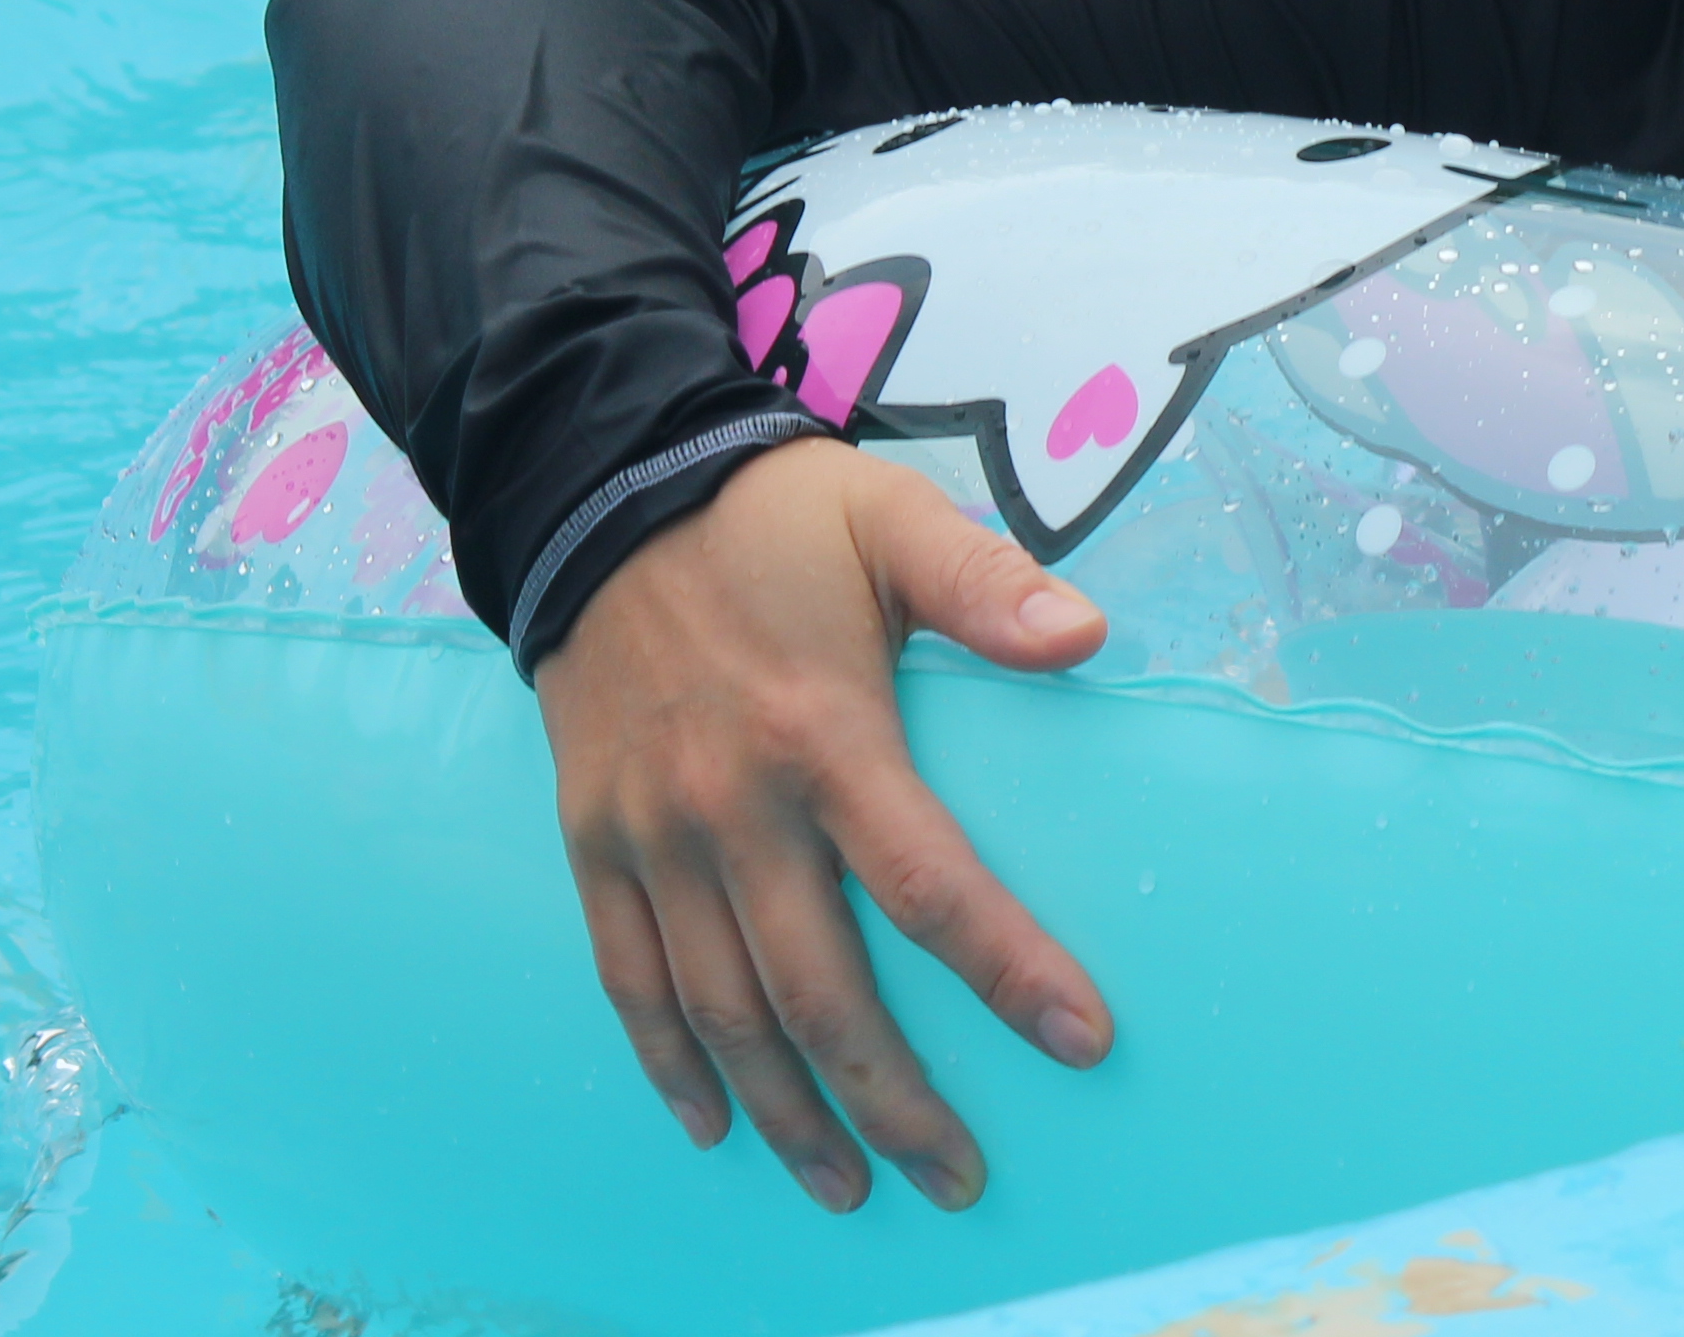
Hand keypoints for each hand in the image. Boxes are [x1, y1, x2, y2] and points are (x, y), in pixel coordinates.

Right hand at [532, 437, 1115, 1213]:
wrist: (599, 495)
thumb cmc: (768, 516)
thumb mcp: (889, 518)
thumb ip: (987, 582)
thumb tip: (1090, 633)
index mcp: (824, 733)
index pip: (930, 885)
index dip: (1008, 972)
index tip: (1083, 1041)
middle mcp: (733, 806)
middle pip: (821, 992)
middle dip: (895, 1101)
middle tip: (959, 1178)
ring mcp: (654, 835)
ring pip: (724, 1011)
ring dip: (790, 1113)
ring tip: (850, 1188)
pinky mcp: (594, 842)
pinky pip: (628, 979)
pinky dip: (669, 1064)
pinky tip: (716, 1127)